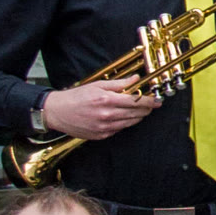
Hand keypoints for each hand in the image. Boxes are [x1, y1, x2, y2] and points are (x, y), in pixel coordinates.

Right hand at [42, 78, 158, 140]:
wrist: (57, 112)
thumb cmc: (76, 97)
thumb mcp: (97, 85)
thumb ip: (119, 84)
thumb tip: (136, 79)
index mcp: (106, 100)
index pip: (135, 102)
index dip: (150, 101)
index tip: (158, 101)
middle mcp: (107, 115)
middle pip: (135, 114)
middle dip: (146, 110)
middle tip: (152, 106)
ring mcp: (104, 127)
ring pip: (130, 123)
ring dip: (138, 117)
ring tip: (141, 111)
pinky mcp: (101, 135)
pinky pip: (119, 129)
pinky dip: (124, 123)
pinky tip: (124, 118)